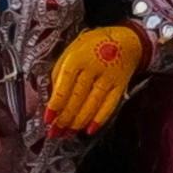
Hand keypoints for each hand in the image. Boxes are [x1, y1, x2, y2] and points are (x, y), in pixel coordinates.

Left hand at [43, 25, 144, 140]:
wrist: (125, 39)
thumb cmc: (93, 46)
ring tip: (68, 133)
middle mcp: (93, 67)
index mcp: (77, 57)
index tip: (48, 119)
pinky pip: (110, 104)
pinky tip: (90, 129)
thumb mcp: (71, 51)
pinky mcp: (120, 84)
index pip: (64, 85)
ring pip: (92, 103)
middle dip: (65, 118)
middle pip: (77, 97)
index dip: (55, 105)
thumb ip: (60, 72)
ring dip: (79, 121)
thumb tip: (52, 96)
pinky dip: (100, 119)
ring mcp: (108, 76)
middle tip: (55, 132)